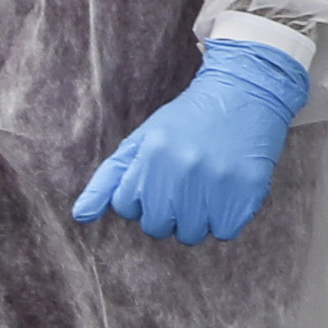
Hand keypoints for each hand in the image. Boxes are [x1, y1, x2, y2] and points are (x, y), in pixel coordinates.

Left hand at [73, 33, 313, 244]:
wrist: (246, 92)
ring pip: (191, 234)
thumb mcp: (143, 140)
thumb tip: (80, 216)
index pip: (127, 208)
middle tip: (183, 182)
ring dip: (196, 217)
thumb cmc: (188, 120)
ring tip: (205, 186)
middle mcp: (183, 169)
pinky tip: (226, 191)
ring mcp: (217, 182)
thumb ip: (108, 179)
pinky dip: (225, 218)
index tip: (159, 175)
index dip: (141, 194)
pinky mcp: (247, 191)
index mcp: (152, 154)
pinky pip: (224, 232)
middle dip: (167, 210)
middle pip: (158, 227)